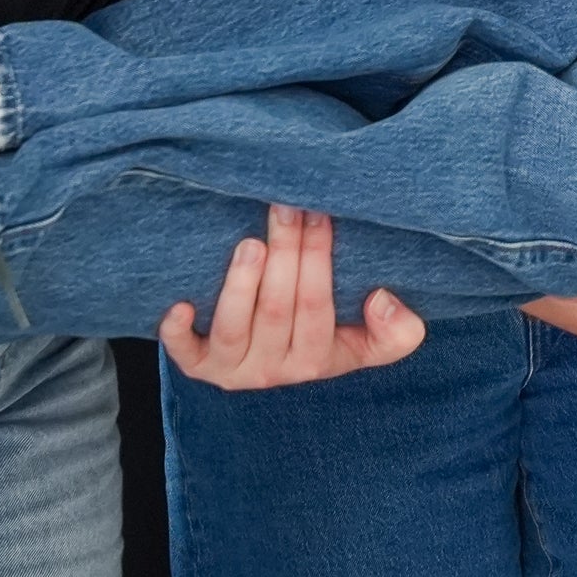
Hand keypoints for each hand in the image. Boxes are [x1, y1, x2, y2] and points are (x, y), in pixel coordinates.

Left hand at [159, 206, 426, 389]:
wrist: (272, 363)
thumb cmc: (325, 336)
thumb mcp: (370, 342)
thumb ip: (399, 332)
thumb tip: (383, 300)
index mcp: (317, 360)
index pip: (318, 306)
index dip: (319, 259)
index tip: (320, 213)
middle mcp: (273, 370)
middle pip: (278, 309)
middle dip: (285, 253)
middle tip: (286, 207)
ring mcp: (232, 369)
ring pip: (235, 330)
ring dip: (241, 285)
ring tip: (250, 244)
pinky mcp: (198, 366)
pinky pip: (185, 355)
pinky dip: (178, 334)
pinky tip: (178, 306)